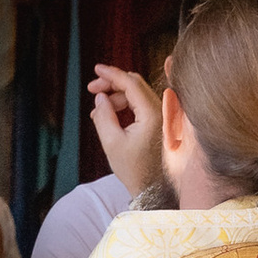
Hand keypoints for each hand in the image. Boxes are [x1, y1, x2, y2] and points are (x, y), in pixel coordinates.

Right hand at [88, 63, 159, 187]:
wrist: (152, 189)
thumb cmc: (133, 169)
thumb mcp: (111, 142)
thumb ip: (103, 115)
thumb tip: (100, 96)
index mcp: (153, 115)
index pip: (131, 83)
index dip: (112, 74)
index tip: (96, 68)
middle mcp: (162, 111)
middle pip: (135, 84)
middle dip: (113, 84)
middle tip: (92, 90)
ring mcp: (164, 116)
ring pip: (137, 93)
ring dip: (117, 97)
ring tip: (98, 111)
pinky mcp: (161, 121)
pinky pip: (141, 104)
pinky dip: (126, 105)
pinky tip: (110, 114)